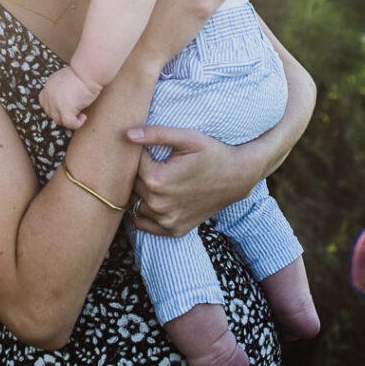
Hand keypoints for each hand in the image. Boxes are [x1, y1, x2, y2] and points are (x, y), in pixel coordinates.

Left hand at [39, 66, 101, 129]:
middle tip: (75, 111)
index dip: (54, 107)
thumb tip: (66, 100)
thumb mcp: (65, 78)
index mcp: (49, 86)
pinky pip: (69, 123)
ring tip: (80, 115)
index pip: (44, 102)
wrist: (88, 71)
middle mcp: (49, 94)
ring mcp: (55, 102)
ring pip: (59, 120)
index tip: (64, 107)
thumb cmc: (82, 73)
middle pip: (51, 113)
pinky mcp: (65, 108)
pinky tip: (83, 117)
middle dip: (62, 114)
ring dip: (70, 120)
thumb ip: (60, 88)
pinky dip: (77, 124)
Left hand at [125, 126, 259, 237]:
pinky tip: (154, 197)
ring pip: (134, 204)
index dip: (138, 153)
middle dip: (136, 172)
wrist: (237, 177)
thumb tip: (127, 135)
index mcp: (157, 180)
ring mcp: (166, 220)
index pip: (131, 164)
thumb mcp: (186, 138)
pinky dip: (144, 212)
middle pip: (130, 185)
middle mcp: (159, 204)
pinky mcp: (174, 230)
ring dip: (139, 192)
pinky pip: (144, 224)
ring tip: (154, 177)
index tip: (149, 148)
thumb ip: (156, 134)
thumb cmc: (212, 153)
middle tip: (152, 161)